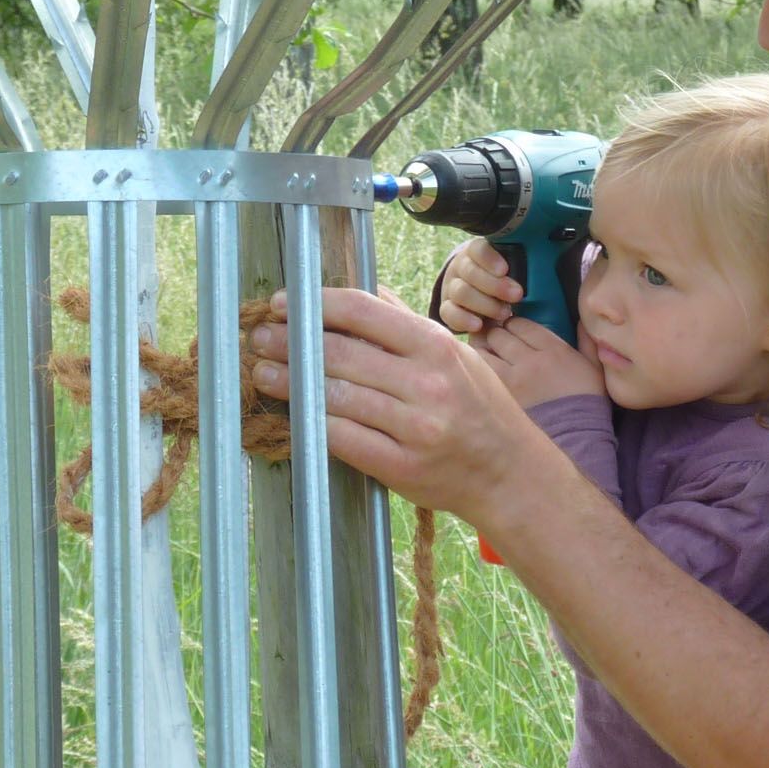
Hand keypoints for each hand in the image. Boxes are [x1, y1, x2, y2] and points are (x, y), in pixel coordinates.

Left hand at [246, 284, 545, 521]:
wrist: (509, 474)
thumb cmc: (480, 409)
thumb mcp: (455, 356)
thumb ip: (408, 324)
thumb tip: (365, 292)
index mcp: (436, 346)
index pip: (362, 310)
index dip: (315, 304)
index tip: (283, 303)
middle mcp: (426, 383)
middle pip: (340, 353)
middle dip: (290, 343)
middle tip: (259, 337)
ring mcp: (413, 427)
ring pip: (334, 396)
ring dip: (290, 383)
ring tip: (263, 372)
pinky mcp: (400, 466)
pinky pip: (342, 439)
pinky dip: (309, 425)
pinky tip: (291, 414)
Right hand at [435, 238, 521, 333]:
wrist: (481, 295)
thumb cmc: (504, 280)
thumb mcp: (513, 268)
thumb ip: (523, 266)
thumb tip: (543, 267)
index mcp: (477, 252)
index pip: (479, 249)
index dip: (490, 259)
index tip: (505, 270)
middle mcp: (461, 267)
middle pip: (470, 272)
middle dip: (495, 286)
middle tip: (517, 295)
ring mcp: (452, 288)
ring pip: (461, 292)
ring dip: (485, 304)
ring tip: (505, 313)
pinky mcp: (447, 308)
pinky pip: (448, 313)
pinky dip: (464, 319)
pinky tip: (479, 324)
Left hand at [477, 313, 605, 409]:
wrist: (578, 438)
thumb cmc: (587, 403)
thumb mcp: (594, 368)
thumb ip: (586, 341)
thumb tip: (583, 320)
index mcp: (554, 351)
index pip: (521, 324)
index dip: (513, 324)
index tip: (513, 330)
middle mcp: (530, 361)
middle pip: (499, 333)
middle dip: (495, 333)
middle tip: (496, 341)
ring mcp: (511, 380)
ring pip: (482, 350)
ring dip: (481, 348)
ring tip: (485, 355)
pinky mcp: (498, 398)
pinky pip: (477, 373)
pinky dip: (474, 368)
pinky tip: (477, 372)